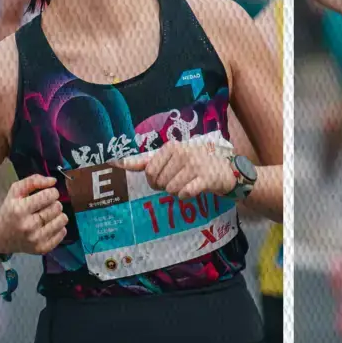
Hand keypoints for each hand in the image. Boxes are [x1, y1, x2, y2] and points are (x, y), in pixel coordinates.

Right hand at [0, 172, 68, 255]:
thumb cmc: (9, 210)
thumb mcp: (15, 191)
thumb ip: (33, 181)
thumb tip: (53, 181)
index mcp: (20, 209)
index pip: (49, 196)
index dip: (51, 192)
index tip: (47, 194)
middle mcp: (28, 226)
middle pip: (57, 207)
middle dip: (54, 203)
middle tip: (46, 205)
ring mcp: (36, 239)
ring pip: (62, 219)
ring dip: (58, 214)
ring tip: (48, 214)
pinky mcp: (42, 249)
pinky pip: (62, 233)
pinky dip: (59, 227)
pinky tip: (49, 225)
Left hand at [120, 139, 234, 199]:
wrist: (224, 170)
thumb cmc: (193, 164)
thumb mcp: (170, 159)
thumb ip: (146, 161)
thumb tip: (118, 163)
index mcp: (171, 147)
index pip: (149, 171)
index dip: (153, 180)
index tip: (162, 179)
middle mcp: (182, 152)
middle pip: (160, 182)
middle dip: (165, 187)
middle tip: (177, 181)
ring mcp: (195, 164)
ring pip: (172, 189)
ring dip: (177, 192)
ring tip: (187, 183)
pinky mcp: (206, 178)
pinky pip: (185, 193)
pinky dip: (186, 196)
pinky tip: (193, 190)